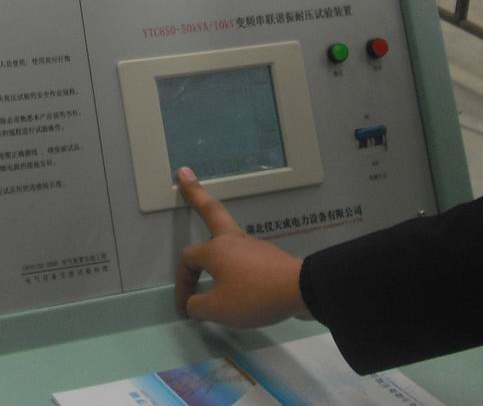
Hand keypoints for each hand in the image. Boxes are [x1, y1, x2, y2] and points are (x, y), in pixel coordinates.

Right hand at [174, 167, 308, 326]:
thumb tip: (193, 303)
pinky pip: (245, 255)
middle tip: (185, 173)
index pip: (187, 260)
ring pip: (228, 234)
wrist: (300, 290)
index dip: (182, 282)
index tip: (186, 307)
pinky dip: (234, 260)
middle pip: (210, 210)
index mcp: (214, 250)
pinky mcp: (268, 256)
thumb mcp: (218, 309)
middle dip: (194, 193)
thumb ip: (197, 306)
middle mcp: (231, 240)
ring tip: (210, 238)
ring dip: (215, 233)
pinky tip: (238, 277)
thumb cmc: (253, 296)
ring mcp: (252, 245)